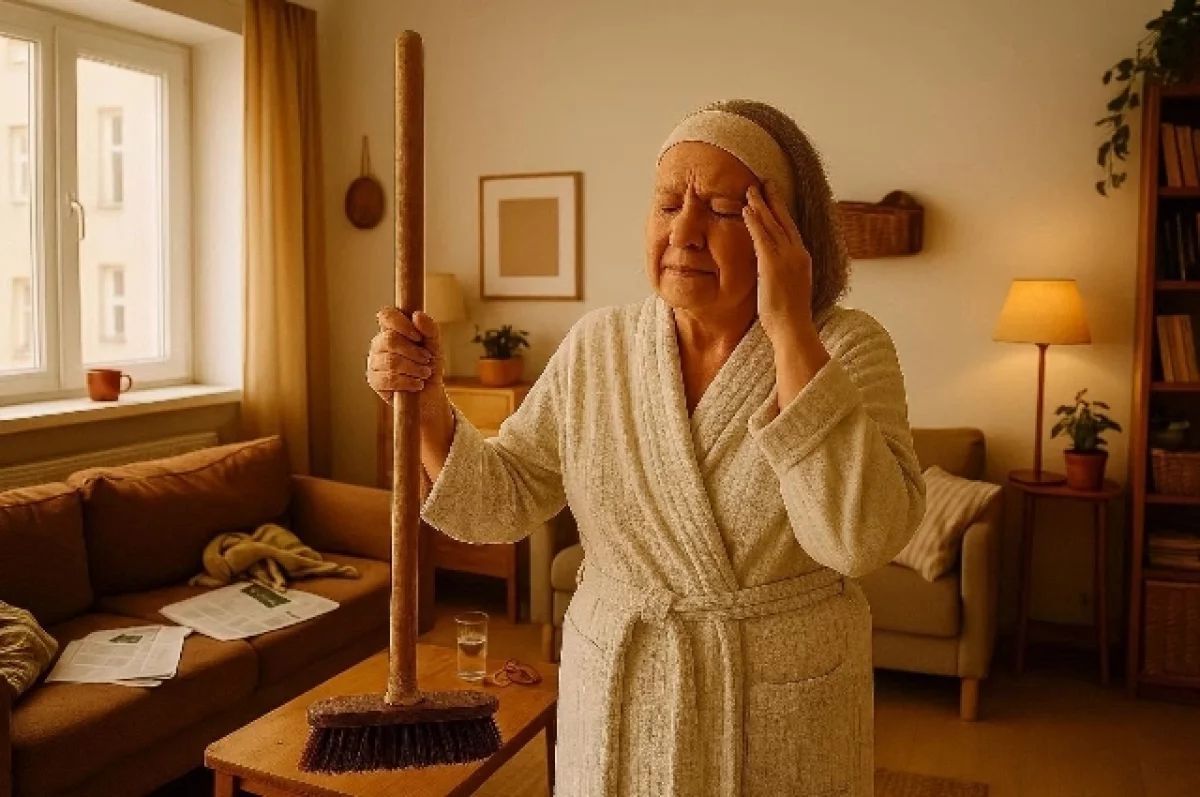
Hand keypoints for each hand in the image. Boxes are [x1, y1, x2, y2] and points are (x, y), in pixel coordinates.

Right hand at [367, 309, 450, 425]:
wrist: (430, 394)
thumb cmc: (429, 366)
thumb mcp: (435, 346)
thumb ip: (430, 329)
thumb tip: (417, 315)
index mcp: (392, 330)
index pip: (386, 315)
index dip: (402, 324)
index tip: (418, 337)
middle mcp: (379, 344)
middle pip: (390, 340)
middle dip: (413, 352)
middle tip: (426, 359)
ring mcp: (374, 362)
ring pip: (391, 361)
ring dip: (414, 368)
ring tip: (425, 374)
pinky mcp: (374, 380)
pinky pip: (389, 379)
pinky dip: (408, 382)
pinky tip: (417, 384)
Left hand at [742, 181, 815, 342]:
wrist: (793, 329)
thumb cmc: (789, 318)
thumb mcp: (788, 289)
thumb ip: (782, 274)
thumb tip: (771, 272)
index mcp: (802, 259)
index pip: (791, 228)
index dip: (782, 211)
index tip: (774, 197)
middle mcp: (798, 253)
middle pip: (784, 219)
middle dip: (773, 199)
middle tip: (764, 181)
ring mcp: (787, 257)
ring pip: (772, 224)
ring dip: (760, 204)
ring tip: (750, 189)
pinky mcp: (773, 264)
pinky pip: (762, 236)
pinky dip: (754, 221)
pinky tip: (745, 209)